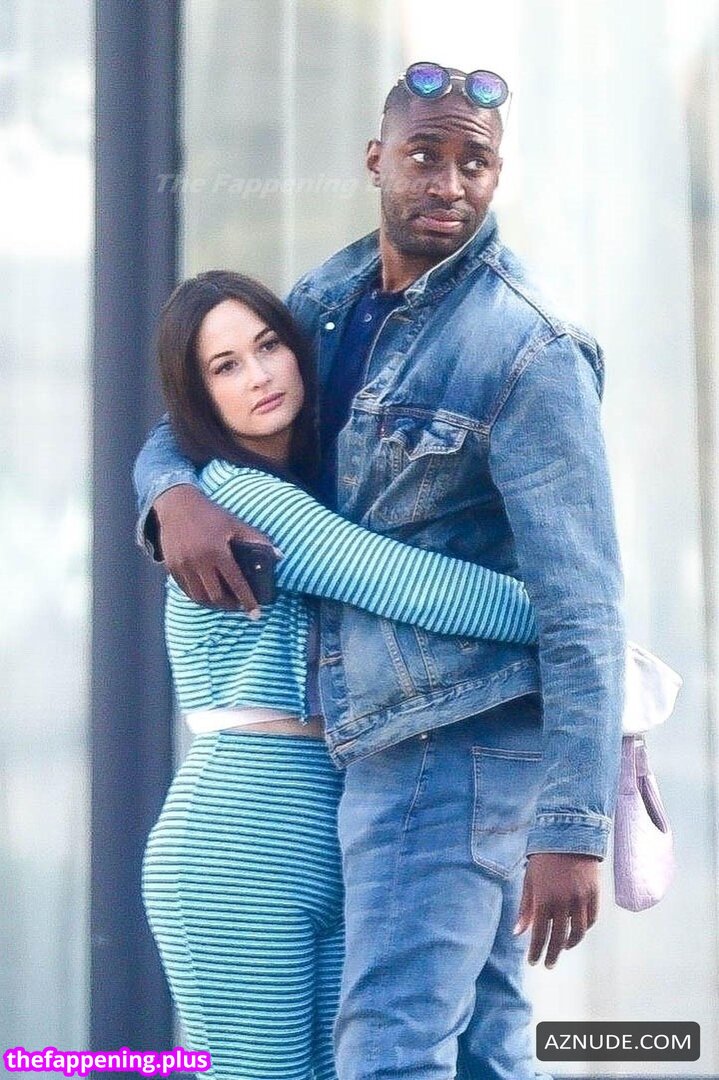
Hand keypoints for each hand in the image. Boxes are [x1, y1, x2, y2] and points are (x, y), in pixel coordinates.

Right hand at [153, 485, 276, 611]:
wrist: (177, 504)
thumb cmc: (210, 514)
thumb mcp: (235, 524)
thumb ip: (256, 540)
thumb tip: (280, 555)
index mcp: (217, 551)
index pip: (236, 583)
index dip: (247, 600)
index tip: (256, 614)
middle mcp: (198, 561)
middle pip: (215, 596)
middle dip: (230, 606)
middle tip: (239, 607)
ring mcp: (182, 565)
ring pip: (199, 597)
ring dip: (213, 604)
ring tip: (224, 602)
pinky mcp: (171, 566)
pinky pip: (185, 590)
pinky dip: (198, 596)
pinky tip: (207, 594)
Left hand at [513, 852, 600, 968]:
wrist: (568, 835)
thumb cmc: (543, 858)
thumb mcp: (529, 881)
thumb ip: (525, 908)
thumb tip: (517, 933)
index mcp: (544, 899)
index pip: (539, 934)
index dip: (536, 951)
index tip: (533, 962)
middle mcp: (563, 902)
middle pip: (559, 938)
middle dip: (552, 954)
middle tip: (548, 964)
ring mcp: (581, 899)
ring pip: (578, 932)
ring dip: (570, 944)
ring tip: (562, 948)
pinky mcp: (594, 894)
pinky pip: (591, 919)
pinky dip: (584, 928)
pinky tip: (577, 931)